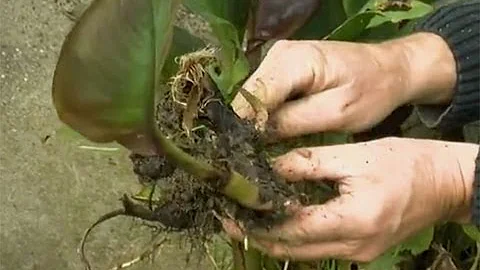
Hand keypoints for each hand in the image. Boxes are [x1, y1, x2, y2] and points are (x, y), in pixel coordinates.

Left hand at [223, 138, 477, 261]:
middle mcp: (354, 247)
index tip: (229, 209)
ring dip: (272, 238)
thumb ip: (308, 164)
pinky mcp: (360, 252)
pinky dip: (294, 238)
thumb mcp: (354, 155)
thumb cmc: (405, 162)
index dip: (257, 220)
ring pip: (302, 254)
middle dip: (257, 235)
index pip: (292, 227)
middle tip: (227, 218)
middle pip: (292, 249)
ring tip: (245, 219)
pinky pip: (317, 250)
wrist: (445, 183)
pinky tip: (278, 221)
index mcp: (354, 220)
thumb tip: (269, 168)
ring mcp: (358, 255)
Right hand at [232, 33, 455, 138]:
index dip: (245, 127)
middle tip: (249, 160)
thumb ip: (293, 122)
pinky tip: (267, 135)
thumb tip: (255, 136)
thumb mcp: (336, 113)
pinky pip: (263, 95)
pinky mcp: (280, 68)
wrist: (389, 69)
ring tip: (256, 152)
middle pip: (248, 96)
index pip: (254, 96)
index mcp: (295, 60)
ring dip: (253, 122)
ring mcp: (277, 59)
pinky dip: (264, 115)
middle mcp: (278, 54)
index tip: (244, 157)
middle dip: (247, 126)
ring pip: (252, 97)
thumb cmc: (372, 91)